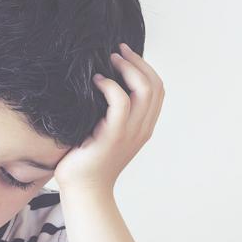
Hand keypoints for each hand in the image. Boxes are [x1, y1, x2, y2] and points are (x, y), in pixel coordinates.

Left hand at [54, 42, 164, 194]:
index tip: (125, 54)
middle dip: (138, 62)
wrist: (83, 190)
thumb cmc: (87, 161)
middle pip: (155, 85)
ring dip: (128, 68)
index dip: (145, 67)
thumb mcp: (104, 131)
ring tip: (109, 60)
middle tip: (117, 51)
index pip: (157, 89)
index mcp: (143, 127)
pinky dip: (110, 86)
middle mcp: (142, 128)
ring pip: (144, 89)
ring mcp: (131, 133)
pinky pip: (121, 102)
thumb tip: (101, 84)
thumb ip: (110, 112)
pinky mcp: (113, 136)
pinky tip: (97, 81)